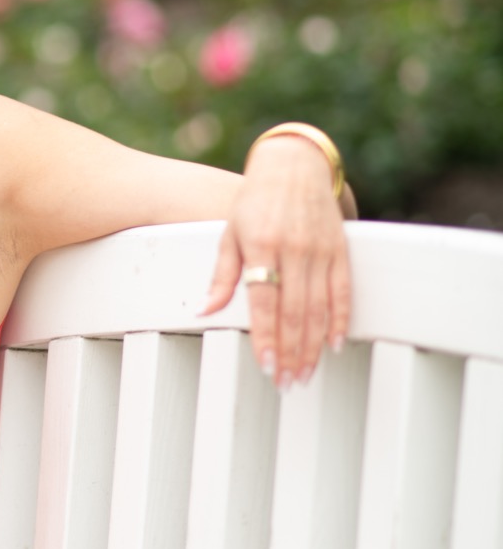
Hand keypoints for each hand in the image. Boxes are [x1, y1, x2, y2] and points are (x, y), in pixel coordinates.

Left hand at [200, 137, 350, 387]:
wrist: (293, 166)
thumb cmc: (255, 201)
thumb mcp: (229, 233)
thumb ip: (222, 275)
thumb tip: (204, 310)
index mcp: (261, 244)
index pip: (264, 300)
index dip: (265, 335)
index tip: (265, 364)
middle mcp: (293, 248)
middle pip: (294, 311)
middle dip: (289, 351)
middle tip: (286, 381)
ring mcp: (320, 250)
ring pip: (319, 307)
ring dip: (312, 345)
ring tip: (304, 373)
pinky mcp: (340, 249)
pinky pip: (343, 290)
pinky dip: (341, 319)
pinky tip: (335, 344)